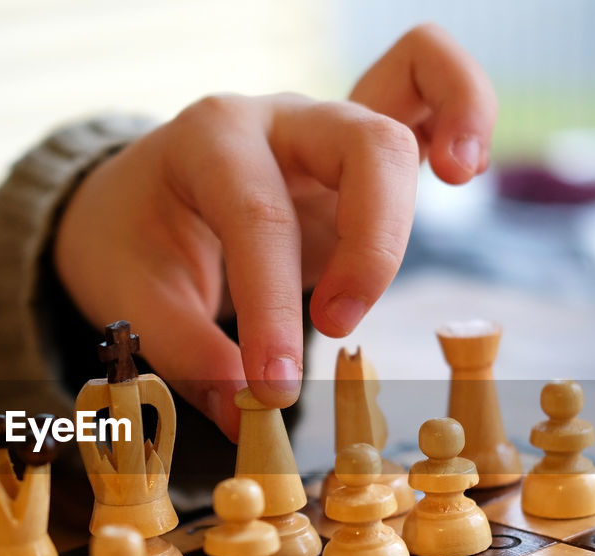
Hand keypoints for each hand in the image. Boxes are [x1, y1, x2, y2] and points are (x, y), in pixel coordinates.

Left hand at [55, 23, 495, 439]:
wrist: (129, 200)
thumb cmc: (129, 241)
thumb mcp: (132, 298)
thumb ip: (189, 356)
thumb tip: (244, 419)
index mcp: (211, 140)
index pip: (260, 217)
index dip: (273, 308)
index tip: (274, 388)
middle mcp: (278, 121)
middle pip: (363, 145)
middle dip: (368, 246)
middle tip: (333, 328)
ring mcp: (324, 130)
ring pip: (399, 139)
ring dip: (402, 221)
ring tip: (359, 299)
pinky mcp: (355, 159)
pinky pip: (425, 98)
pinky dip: (461, 113)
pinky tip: (466, 166)